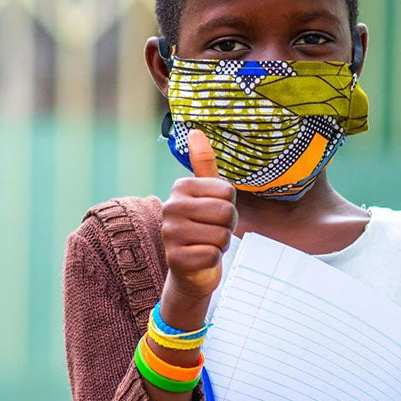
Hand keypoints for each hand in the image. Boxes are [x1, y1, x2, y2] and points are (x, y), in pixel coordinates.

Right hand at [161, 130, 236, 304]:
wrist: (191, 270)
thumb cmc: (203, 227)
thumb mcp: (206, 194)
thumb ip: (203, 164)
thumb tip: (195, 131)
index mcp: (181, 187)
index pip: (228, 192)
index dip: (230, 207)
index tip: (214, 215)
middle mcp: (171, 207)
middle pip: (227, 212)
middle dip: (227, 226)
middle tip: (212, 232)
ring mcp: (170, 233)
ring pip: (222, 235)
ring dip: (220, 244)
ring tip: (206, 244)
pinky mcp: (175, 259)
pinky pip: (213, 255)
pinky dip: (213, 260)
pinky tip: (200, 259)